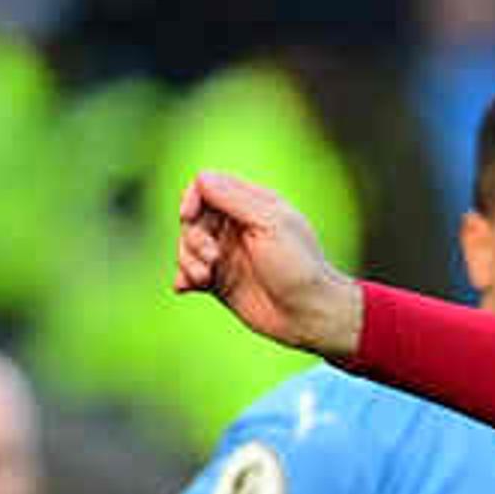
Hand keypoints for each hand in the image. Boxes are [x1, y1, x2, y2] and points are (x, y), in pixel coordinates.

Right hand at [173, 169, 364, 358]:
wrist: (310, 315)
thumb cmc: (299, 268)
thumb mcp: (270, 224)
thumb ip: (235, 199)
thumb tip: (202, 178)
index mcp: (253, 206)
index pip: (208, 186)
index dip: (193, 198)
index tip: (189, 216)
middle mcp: (238, 227)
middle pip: (193, 218)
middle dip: (193, 236)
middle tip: (212, 258)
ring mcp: (228, 255)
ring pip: (188, 245)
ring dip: (187, 259)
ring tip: (204, 277)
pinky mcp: (221, 281)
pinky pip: (190, 273)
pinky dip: (184, 277)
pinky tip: (185, 287)